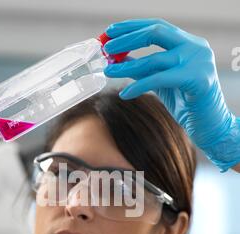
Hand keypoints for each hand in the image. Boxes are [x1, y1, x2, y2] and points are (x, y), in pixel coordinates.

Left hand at [104, 19, 239, 171]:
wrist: (209, 125)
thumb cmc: (186, 103)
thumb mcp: (161, 81)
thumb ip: (143, 68)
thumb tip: (118, 59)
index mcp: (189, 43)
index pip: (158, 26)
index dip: (132, 27)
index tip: (110, 31)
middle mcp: (195, 47)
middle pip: (157, 32)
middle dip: (128, 38)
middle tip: (106, 47)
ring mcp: (198, 62)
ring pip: (155, 59)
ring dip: (127, 65)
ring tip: (108, 71)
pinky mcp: (198, 80)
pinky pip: (160, 80)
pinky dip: (139, 86)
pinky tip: (124, 94)